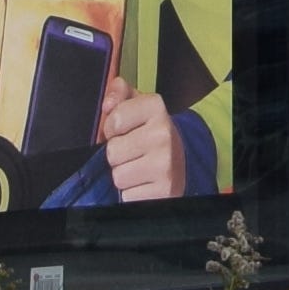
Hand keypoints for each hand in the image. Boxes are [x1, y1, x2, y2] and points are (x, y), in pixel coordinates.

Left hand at [95, 78, 182, 202]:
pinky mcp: (164, 191)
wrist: (182, 159)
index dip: (111, 128)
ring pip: (118, 176)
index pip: (114, 120)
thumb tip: (106, 104)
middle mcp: (163, 134)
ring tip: (138, 166)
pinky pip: (127, 196)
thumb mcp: (138, 105)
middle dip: (117, 154)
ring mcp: (165, 165)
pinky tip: (144, 182)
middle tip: (132, 151)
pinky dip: (131, 193)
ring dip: (123, 175)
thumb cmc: (151, 131)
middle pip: (113, 152)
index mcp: (155, 108)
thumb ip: (119, 93)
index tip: (121, 129)